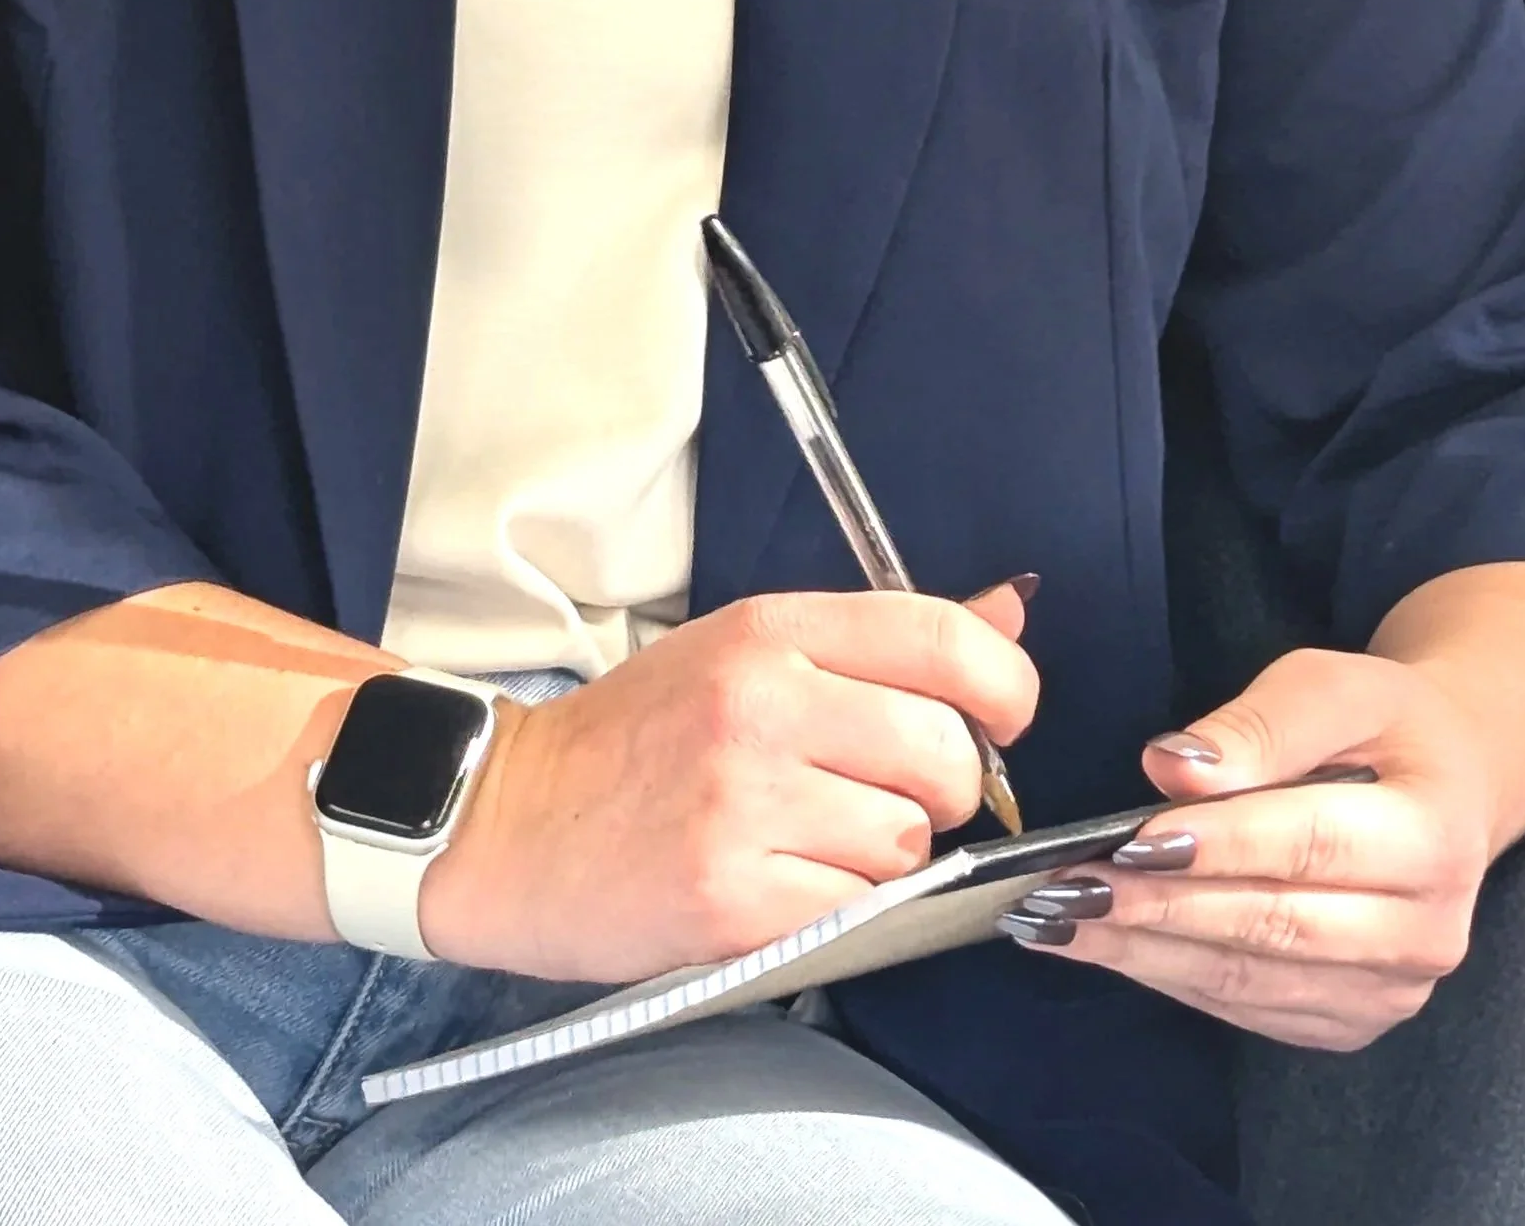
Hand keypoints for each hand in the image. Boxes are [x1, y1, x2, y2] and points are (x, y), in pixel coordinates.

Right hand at [418, 581, 1037, 982]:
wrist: (513, 822)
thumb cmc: (637, 737)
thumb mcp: (745, 652)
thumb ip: (882, 641)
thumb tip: (1011, 611)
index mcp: (766, 632)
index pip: (941, 640)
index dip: (1004, 687)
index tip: (999, 719)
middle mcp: (759, 707)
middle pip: (946, 757)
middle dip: (940, 790)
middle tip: (881, 792)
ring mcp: (745, 807)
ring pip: (909, 844)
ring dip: (885, 856)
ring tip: (810, 838)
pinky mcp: (735, 902)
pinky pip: (860, 913)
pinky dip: (841, 910)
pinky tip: (783, 883)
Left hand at [999, 645, 1495, 1046]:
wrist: (1448, 788)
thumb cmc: (1381, 725)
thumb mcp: (1333, 686)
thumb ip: (1259, 725)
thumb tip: (1174, 770)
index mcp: (1434, 836)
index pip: (1312, 844)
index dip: (1220, 845)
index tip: (1130, 839)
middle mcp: (1425, 933)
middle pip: (1276, 926)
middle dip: (1160, 909)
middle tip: (1063, 889)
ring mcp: (1390, 992)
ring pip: (1251, 979)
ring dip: (1146, 953)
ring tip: (1054, 920)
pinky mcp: (1350, 1020)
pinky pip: (1249, 1007)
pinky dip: (1170, 977)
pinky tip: (1103, 944)